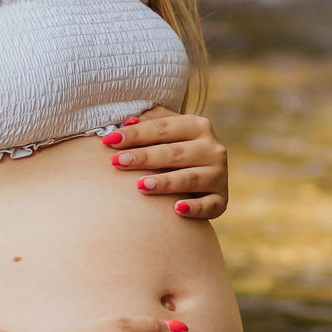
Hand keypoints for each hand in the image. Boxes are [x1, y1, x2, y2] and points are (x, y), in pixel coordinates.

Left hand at [101, 113, 227, 219]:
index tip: (109, 141)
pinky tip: (176, 209)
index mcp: (198, 126)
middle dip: (144, 157)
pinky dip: (194, 208)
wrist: (203, 179)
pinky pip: (209, 206)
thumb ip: (149, 124)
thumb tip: (127, 122)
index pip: (163, 128)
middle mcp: (212, 148)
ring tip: (140, 186)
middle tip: (118, 162)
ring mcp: (219, 175)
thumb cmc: (174, 151)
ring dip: (165, 182)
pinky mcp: (221, 200)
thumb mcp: (166, 132)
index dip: (136, 134)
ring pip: (190, 179)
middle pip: (174, 153)